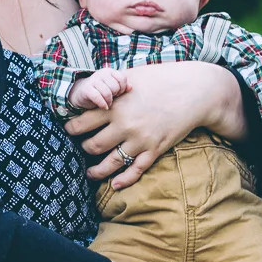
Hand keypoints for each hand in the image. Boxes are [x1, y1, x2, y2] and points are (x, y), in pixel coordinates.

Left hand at [64, 62, 245, 190]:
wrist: (194, 91)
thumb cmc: (161, 78)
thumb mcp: (131, 76)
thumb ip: (110, 85)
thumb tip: (92, 88)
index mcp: (114, 105)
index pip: (81, 123)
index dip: (71, 129)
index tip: (68, 130)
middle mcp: (124, 125)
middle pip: (92, 146)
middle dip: (83, 150)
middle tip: (81, 149)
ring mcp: (140, 140)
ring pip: (110, 163)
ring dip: (96, 171)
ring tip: (90, 174)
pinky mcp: (154, 150)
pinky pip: (135, 171)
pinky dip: (123, 180)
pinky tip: (115, 185)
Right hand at [68, 67, 128, 110]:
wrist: (81, 93)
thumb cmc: (100, 91)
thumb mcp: (112, 88)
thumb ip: (122, 87)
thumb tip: (131, 87)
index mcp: (109, 72)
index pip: (122, 78)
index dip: (122, 88)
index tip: (118, 93)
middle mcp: (101, 73)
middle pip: (115, 87)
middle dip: (115, 95)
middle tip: (112, 99)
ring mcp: (93, 80)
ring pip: (107, 92)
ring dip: (109, 101)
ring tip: (108, 104)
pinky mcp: (86, 89)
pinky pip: (98, 97)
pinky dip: (102, 104)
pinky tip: (104, 107)